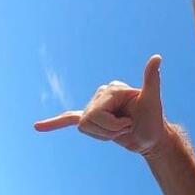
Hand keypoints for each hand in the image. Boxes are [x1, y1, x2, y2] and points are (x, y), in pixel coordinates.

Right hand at [33, 55, 167, 156]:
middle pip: (88, 121)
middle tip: (126, 127)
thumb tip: (157, 58)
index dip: (113, 126)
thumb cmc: (153, 120)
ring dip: (101, 135)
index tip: (130, 123)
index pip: (97, 114)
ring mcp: (95, 106)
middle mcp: (101, 94)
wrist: (152, 136)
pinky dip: (54, 123)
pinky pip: (69, 119)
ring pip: (83, 127)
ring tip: (119, 130)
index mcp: (110, 89)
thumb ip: (152, 79)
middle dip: (108, 132)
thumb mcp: (152, 101)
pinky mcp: (93, 118)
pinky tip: (38, 127)